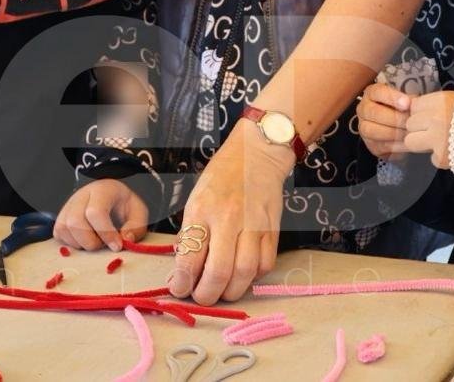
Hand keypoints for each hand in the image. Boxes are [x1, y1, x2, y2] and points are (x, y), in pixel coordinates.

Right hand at [55, 179, 148, 251]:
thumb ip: (136, 227)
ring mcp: (67, 206)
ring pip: (64, 229)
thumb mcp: (138, 212)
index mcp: (102, 190)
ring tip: (96, 241)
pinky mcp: (60, 218)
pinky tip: (86, 241)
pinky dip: (72, 244)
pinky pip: (59, 234)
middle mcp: (81, 196)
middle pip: (75, 221)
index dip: (106, 233)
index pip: (96, 212)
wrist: (110, 196)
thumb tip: (125, 240)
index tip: (117, 246)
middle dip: (91, 241)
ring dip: (81, 244)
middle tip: (104, 245)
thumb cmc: (123, 206)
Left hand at [167, 116, 288, 303]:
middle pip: (219, 272)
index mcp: (202, 210)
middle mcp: (229, 218)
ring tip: (221, 290)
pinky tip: (243, 274)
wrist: (257, 155)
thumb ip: (190, 237)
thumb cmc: (221, 178)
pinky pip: (265, 265)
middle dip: (206, 295)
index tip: (179, 290)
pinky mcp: (273, 229)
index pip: (190, 258)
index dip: (182, 283)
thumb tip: (182, 274)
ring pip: (245, 274)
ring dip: (231, 291)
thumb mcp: (195, 201)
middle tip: (201, 297)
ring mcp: (254, 224)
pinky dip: (253, 278)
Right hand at [357, 83, 410, 158]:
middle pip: (374, 112)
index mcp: (372, 93)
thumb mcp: (406, 99)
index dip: (392, 98)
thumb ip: (409, 99)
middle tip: (411, 122)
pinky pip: (380, 146)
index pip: (378, 92)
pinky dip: (395, 145)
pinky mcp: (371, 145)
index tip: (407, 103)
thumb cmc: (404, 109)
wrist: (400, 127)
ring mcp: (364, 128)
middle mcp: (364, 109)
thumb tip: (417, 103)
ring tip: (410, 133)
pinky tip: (407, 143)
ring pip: (373, 130)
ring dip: (394, 132)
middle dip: (395, 118)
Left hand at [403, 90, 453, 169]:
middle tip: (433, 130)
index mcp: (440, 102)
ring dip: (421, 143)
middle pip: (410, 124)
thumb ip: (435, 104)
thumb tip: (412, 107)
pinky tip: (452, 152)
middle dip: (419, 128)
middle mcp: (435, 119)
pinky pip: (430, 157)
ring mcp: (436, 140)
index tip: (428, 116)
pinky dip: (439, 157)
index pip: (414, 106)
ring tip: (437, 142)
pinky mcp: (441, 158)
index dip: (420, 113)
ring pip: (411, 141)